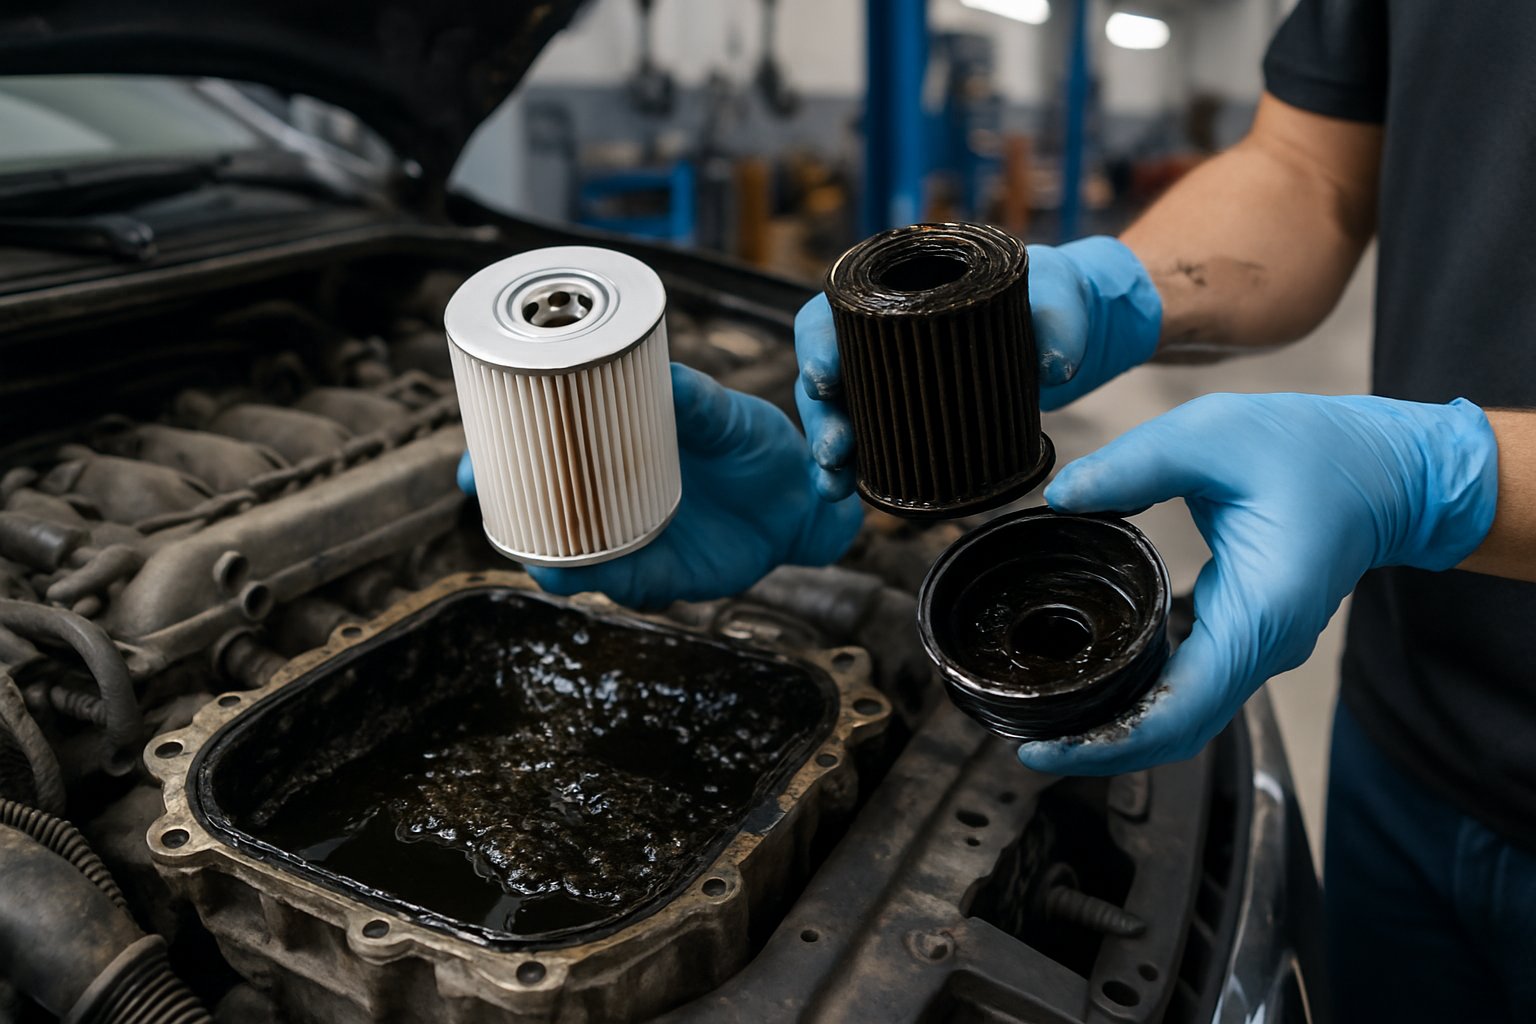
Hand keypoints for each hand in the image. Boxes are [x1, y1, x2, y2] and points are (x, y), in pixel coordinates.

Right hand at [458, 363, 863, 608]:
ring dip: (541, 552)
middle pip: (537, 511)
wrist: (803, 496)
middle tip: (481, 487)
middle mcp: (611, 499)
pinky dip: (593, 578)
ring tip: (525, 541)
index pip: (542, 454)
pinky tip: (571, 573)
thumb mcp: (725, 414)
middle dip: (501, 505)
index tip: (474, 452)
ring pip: (567, 555)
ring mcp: (630, 539)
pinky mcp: (659, 575)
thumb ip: (697, 400)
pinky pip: (617, 582)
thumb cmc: (753, 444)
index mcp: (613, 451)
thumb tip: (666, 374)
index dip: (499, 455)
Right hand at [795, 236, 1162, 500]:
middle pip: (824, 368)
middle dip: (821, 413)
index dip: (817, 342)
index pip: (833, 308)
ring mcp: (888, 377)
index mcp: (898, 288)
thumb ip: (1058, 320)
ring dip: (829, 449)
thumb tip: (1056, 366)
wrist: (1066, 335)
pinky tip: (846, 492)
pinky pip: (866, 439)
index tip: (824, 376)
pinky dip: (853, 468)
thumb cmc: (1050, 296)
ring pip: (839, 410)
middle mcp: (881, 334)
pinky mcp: (905, 415)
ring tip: (836, 481)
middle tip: (836, 447)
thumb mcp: (1057, 295)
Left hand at [1017, 392, 1496, 774]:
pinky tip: (1095, 691)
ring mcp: (1258, 650)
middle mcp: (1262, 648)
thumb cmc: (1317, 451)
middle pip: (1176, 733)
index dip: (1108, 742)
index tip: (1047, 747)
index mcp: (1260, 613)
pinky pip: (1190, 690)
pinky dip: (1141, 703)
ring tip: (1048, 724)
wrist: (1388, 472)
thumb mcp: (1215, 435)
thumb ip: (1135, 464)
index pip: (1179, 712)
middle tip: (1030, 746)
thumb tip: (1062, 495)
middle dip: (1101, 748)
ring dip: (1118, 731)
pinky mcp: (1247, 639)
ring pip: (1183, 719)